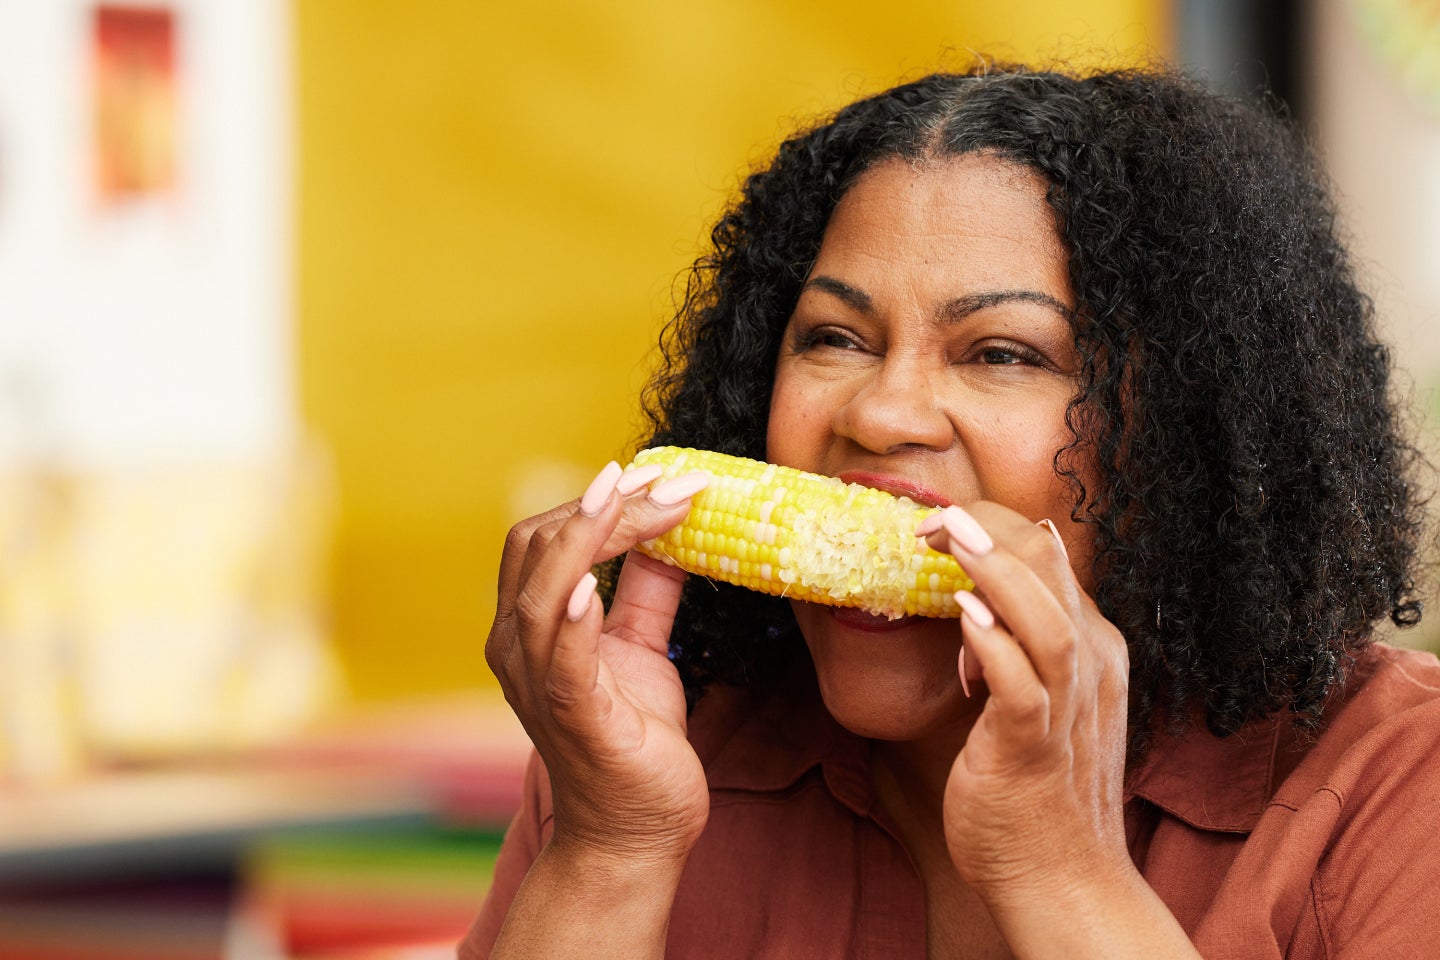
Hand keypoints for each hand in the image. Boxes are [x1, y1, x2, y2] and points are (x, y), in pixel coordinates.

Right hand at [486, 461, 711, 872]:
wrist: (634, 833)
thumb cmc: (633, 740)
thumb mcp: (644, 647)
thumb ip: (650, 588)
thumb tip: (673, 524)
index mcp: (528, 626)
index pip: (544, 538)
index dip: (598, 501)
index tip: (662, 476)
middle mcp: (517, 648)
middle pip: (537, 548)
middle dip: (603, 506)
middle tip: (670, 482)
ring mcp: (536, 683)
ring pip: (540, 591)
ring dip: (589, 537)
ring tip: (633, 496)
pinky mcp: (571, 718)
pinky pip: (560, 659)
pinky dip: (572, 617)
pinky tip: (594, 584)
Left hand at [920, 503, 1131, 911]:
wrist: (1062, 879)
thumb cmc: (1038, 788)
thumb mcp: (1041, 701)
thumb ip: (1021, 645)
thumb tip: (985, 595)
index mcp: (1092, 652)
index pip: (1053, 563)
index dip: (998, 529)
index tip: (944, 519)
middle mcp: (1090, 671)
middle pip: (1053, 574)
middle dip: (992, 531)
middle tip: (933, 515)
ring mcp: (1065, 710)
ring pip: (1048, 622)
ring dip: (997, 571)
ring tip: (948, 533)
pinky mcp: (1032, 750)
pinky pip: (1023, 687)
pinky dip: (995, 646)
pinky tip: (961, 615)